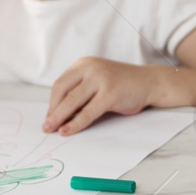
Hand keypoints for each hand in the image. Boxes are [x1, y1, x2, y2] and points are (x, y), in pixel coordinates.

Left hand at [45, 57, 175, 134]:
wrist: (149, 82)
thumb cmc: (122, 85)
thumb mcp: (97, 82)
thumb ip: (81, 93)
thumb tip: (59, 115)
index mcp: (84, 64)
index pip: (60, 84)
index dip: (52, 102)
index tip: (49, 116)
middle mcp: (90, 68)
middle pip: (62, 91)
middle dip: (53, 111)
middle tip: (46, 126)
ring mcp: (101, 79)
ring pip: (72, 101)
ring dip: (59, 118)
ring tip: (52, 130)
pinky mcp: (110, 93)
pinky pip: (88, 112)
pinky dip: (76, 123)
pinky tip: (68, 130)